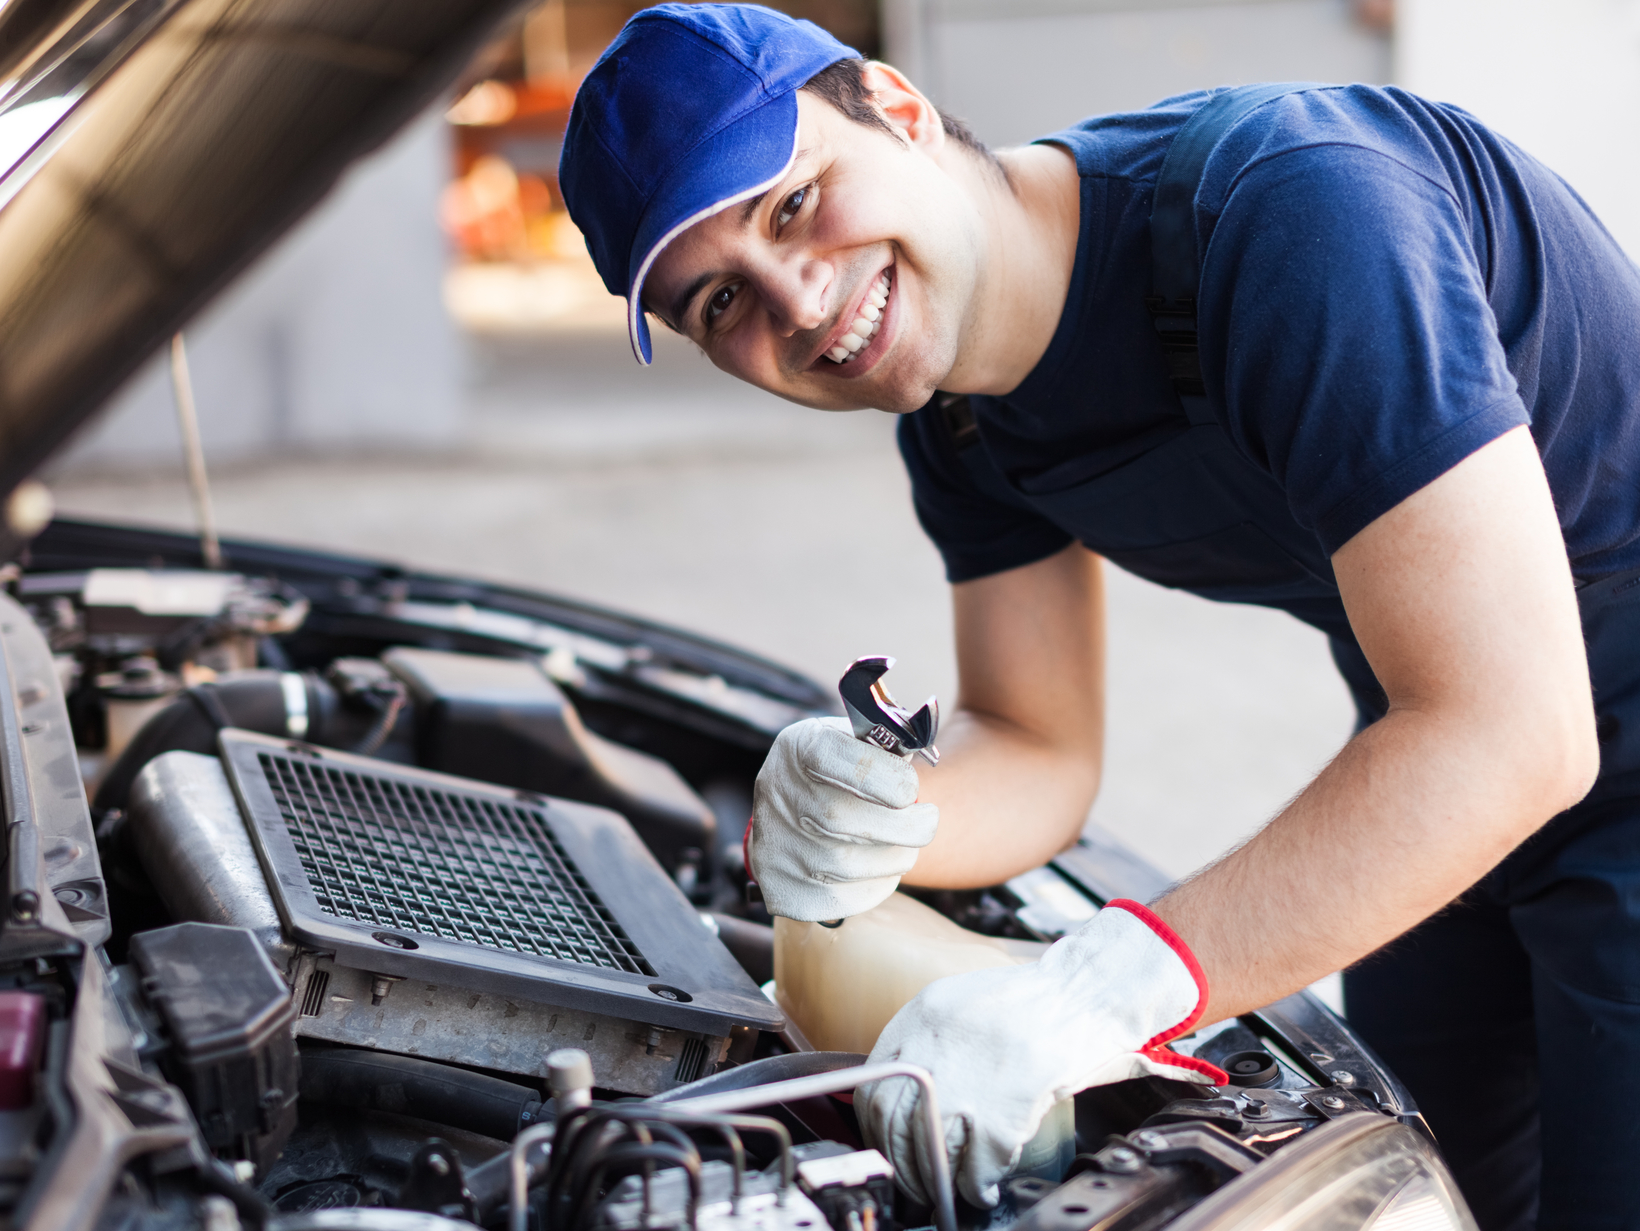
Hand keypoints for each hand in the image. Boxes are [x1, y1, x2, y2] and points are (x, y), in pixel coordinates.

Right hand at [747, 717, 938, 921]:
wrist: (786, 809)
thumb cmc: (835, 770)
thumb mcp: (852, 739)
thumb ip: (885, 744)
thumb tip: (921, 751)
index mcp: (801, 747)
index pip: (846, 763)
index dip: (891, 779)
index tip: (910, 789)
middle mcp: (780, 794)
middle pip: (843, 820)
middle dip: (903, 826)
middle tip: (927, 821)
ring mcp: (776, 845)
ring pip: (850, 865)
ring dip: (894, 857)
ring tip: (905, 845)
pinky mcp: (782, 888)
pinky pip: (843, 899)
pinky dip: (874, 885)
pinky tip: (877, 867)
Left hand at [856, 900, 1226, 1207]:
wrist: (1084, 993)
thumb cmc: (1033, 1000)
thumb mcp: (962, 1002)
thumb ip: (931, 1039)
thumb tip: (913, 1088)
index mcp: (920, 1018)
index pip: (875, 1084)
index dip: (878, 1125)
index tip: (890, 1142)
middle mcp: (933, 1050)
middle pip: (893, 1124)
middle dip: (903, 1162)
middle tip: (914, 1180)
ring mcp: (965, 1084)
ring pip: (930, 1151)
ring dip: (937, 1182)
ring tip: (949, 1190)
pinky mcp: (1000, 1113)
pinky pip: (975, 1167)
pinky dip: (977, 1185)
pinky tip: (985, 1186)